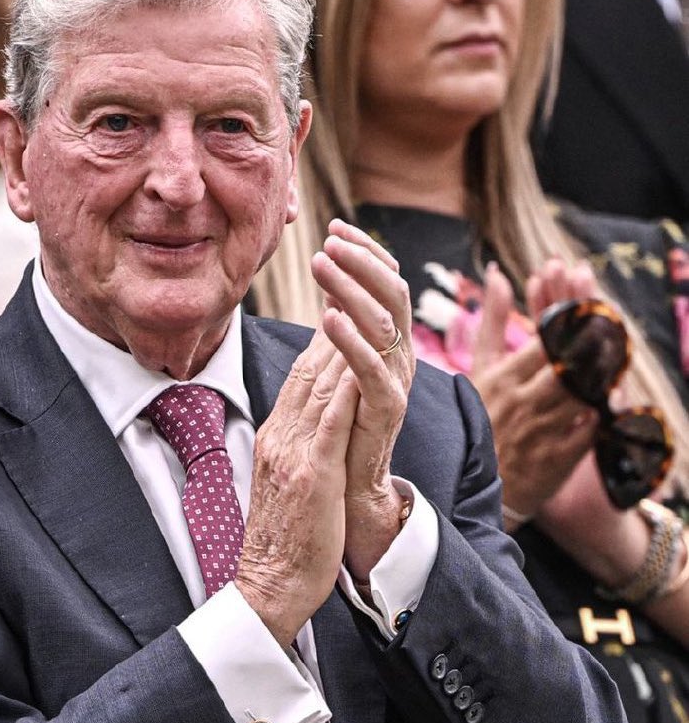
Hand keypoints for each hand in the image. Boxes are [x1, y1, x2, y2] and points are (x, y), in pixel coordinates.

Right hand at [236, 328, 359, 646]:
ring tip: (364, 299)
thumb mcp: (287, 484)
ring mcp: (292, 452)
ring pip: (319, 382)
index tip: (347, 301)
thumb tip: (314, 426)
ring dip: (342, 337)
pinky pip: (330, 419)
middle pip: (309, 366)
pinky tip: (362, 356)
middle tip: (357, 280)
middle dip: (335, 319)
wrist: (268, 586)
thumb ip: (297, 448)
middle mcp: (280, 436)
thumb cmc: (284, 542)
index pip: (302, 375)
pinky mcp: (310, 473)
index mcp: (276, 437)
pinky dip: (344, 383)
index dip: (324, 335)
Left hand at [309, 219, 414, 579]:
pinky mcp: (385, 414)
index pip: (384, 283)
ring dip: (352, 288)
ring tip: (324, 263)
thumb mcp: (338, 372)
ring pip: (384, 323)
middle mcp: (399, 359)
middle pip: (392, 294)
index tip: (332, 225)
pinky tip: (328, 317)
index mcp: (388, 345)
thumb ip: (340, 331)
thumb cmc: (339, 433)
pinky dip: (351, 340)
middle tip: (330, 237)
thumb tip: (332, 289)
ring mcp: (395, 385)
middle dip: (361, 260)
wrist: (347, 496)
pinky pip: (371, 370)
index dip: (363, 252)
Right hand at [469, 263, 594, 523]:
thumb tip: (497, 274)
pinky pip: (589, 431)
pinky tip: (613, 397)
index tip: (589, 304)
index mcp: (501, 378)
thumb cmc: (479, 415)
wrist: (472, 481)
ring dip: (603, 374)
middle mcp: (521, 402)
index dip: (570, 320)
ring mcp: (539, 431)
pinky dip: (602, 413)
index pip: (544, 340)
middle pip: (567, 364)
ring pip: (582, 395)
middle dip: (592, 342)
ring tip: (617, 354)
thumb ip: (492, 320)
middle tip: (612, 324)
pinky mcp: (555, 459)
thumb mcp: (480, 367)